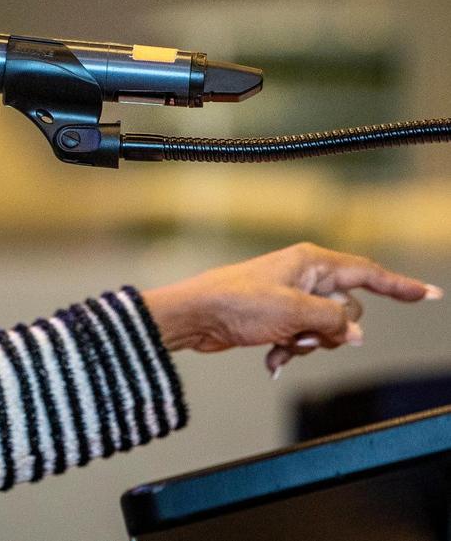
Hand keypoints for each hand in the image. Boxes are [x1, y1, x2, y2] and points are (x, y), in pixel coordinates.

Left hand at [142, 242, 440, 377]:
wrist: (196, 316)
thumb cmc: (236, 303)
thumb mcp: (294, 313)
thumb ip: (334, 321)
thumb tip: (355, 331)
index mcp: (311, 262)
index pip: (366, 272)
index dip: (399, 285)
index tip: (427, 294)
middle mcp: (303, 275)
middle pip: (347, 309)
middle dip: (331, 331)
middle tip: (303, 335)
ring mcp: (289, 296)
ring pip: (324, 328)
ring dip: (307, 344)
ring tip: (279, 343)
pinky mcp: (276, 316)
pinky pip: (301, 338)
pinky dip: (289, 350)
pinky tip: (271, 360)